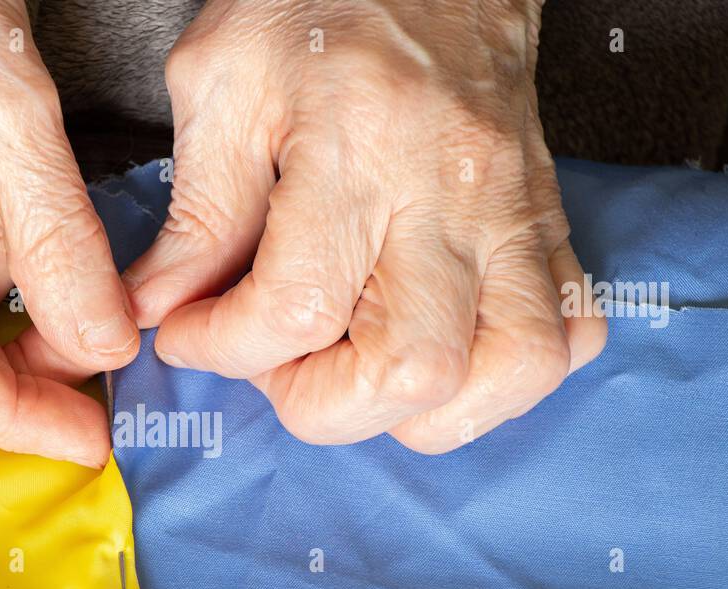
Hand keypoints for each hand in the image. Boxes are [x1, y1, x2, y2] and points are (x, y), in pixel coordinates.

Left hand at [124, 0, 605, 451]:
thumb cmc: (316, 3)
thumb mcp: (220, 81)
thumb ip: (196, 210)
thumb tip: (160, 307)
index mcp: (357, 145)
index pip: (295, 307)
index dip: (222, 348)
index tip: (190, 331)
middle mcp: (451, 191)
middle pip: (414, 368)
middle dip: (321, 403)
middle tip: (276, 359)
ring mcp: (515, 214)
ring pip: (512, 371)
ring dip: (423, 409)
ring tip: (358, 371)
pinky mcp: (547, 225)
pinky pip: (567, 336)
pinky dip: (501, 378)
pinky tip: (438, 349)